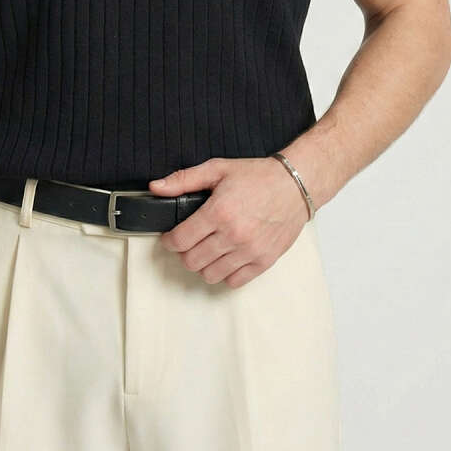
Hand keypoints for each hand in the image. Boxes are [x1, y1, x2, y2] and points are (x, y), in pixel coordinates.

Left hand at [149, 156, 309, 287]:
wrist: (295, 185)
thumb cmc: (258, 176)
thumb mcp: (218, 169)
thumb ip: (184, 179)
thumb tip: (155, 187)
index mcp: (219, 212)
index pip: (180, 240)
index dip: (169, 240)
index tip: (171, 237)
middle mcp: (233, 235)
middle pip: (192, 261)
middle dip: (184, 252)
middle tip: (189, 242)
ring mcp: (249, 251)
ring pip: (210, 275)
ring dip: (203, 264)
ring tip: (207, 250)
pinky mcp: (264, 261)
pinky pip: (234, 282)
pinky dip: (225, 273)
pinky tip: (225, 258)